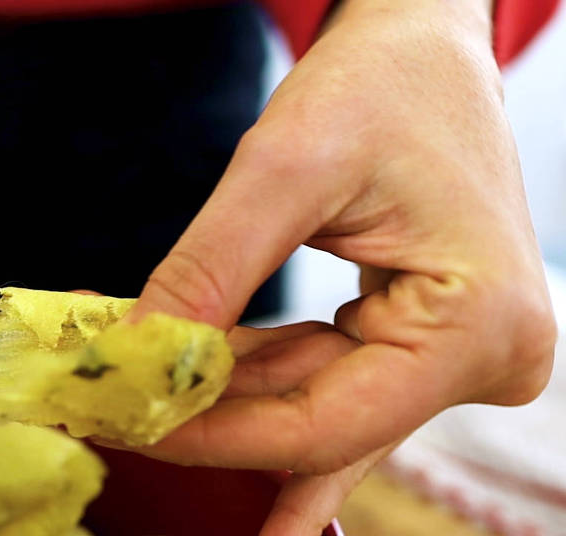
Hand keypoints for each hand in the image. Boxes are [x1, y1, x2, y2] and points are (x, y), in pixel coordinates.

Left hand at [129, 0, 555, 535]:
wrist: (424, 48)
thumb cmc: (380, 82)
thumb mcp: (286, 167)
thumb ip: (209, 271)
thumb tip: (131, 361)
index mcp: (476, 329)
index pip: (321, 429)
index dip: (210, 438)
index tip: (119, 425)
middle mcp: (481, 363)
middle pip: (311, 429)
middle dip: (201, 421)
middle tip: (103, 419)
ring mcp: (449, 360)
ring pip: (302, 409)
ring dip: (210, 399)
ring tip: (121, 391)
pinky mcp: (413, 346)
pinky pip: (312, 379)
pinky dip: (238, 373)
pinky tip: (173, 383)